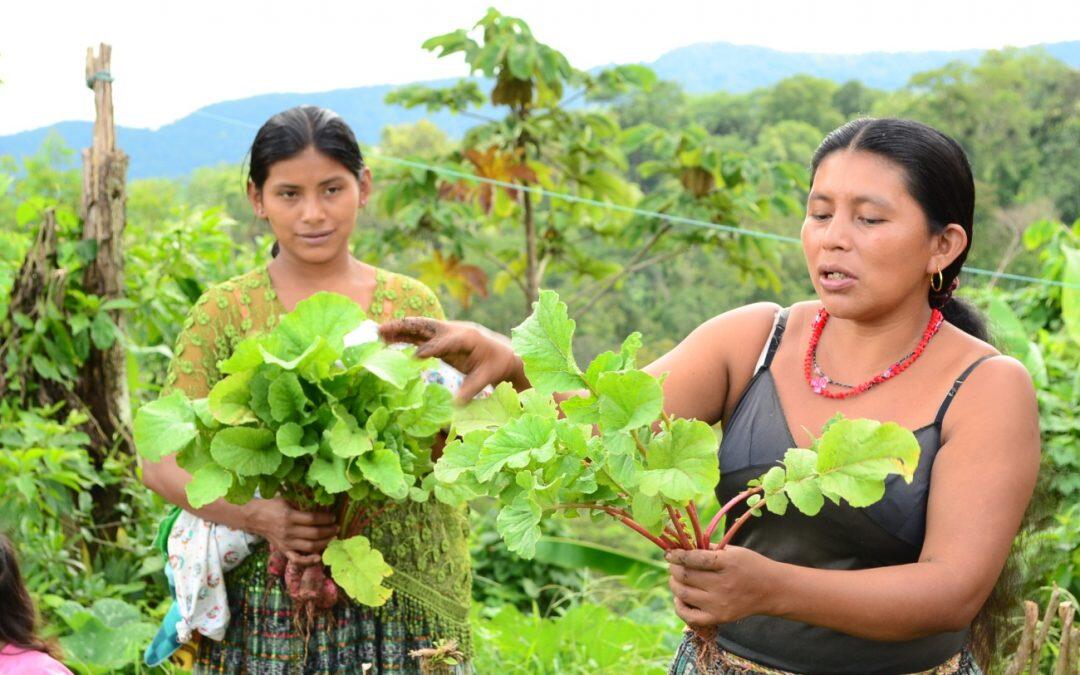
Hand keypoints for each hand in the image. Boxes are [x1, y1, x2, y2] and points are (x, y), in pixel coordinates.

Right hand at [242, 497, 337, 564]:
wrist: (253, 517)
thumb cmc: (270, 505)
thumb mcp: (285, 499)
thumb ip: (300, 502)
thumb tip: (319, 500)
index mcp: (289, 516)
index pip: (313, 519)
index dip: (326, 519)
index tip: (333, 517)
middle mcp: (288, 531)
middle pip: (314, 534)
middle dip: (329, 531)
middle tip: (337, 528)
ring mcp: (285, 542)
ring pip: (309, 546)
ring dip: (324, 543)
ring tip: (332, 538)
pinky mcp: (283, 550)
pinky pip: (297, 559)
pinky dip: (308, 561)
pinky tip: (318, 557)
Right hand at [378, 317, 527, 401]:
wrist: (503, 352)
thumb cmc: (496, 364)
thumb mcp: (486, 377)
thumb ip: (471, 389)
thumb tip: (455, 406)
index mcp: (467, 338)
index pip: (445, 342)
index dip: (431, 349)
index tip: (415, 357)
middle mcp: (453, 330)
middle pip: (426, 325)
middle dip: (404, 327)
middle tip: (381, 330)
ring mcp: (445, 332)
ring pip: (419, 328)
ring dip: (398, 329)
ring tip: (377, 333)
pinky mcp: (440, 338)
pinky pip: (419, 335)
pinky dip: (403, 336)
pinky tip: (387, 340)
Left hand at [665, 545, 776, 627]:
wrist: (772, 590)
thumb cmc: (750, 566)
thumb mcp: (733, 551)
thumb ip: (708, 549)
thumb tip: (681, 547)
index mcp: (727, 563)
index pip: (693, 558)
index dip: (677, 555)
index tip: (670, 553)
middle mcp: (723, 585)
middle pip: (685, 576)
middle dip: (673, 568)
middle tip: (673, 564)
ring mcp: (720, 604)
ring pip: (683, 594)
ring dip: (674, 584)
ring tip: (676, 578)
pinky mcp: (719, 618)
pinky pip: (690, 616)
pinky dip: (679, 606)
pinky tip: (679, 597)